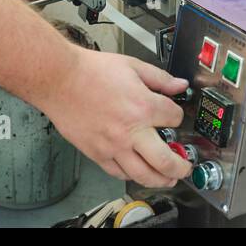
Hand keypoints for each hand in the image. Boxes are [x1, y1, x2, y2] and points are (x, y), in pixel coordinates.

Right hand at [40, 49, 191, 187]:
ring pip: (143, 175)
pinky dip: (131, 176)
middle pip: (165, 160)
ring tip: (168, 179)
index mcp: (143, 106)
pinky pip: (118, 173)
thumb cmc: (91, 71)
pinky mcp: (97, 153)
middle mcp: (131, 131)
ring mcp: (113, 146)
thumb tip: (180, 85)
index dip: (178, 117)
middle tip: (185, 167)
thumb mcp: (132, 65)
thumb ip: (160, 78)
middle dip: (181, 166)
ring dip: (160, 180)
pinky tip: (137, 172)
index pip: (174, 119)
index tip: (175, 117)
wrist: (60, 79)